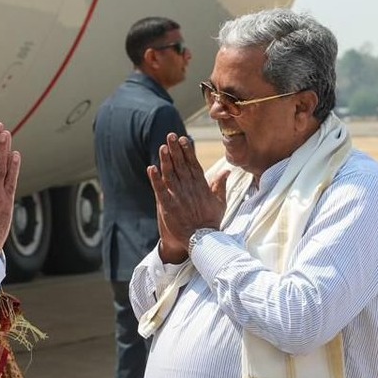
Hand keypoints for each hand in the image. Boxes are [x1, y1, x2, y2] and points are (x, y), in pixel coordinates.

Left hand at [148, 133, 226, 259]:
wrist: (203, 241)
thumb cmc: (211, 222)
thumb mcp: (220, 202)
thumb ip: (220, 185)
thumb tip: (226, 171)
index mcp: (201, 186)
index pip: (193, 164)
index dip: (187, 151)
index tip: (182, 139)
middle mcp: (189, 188)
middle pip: (181, 165)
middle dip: (175, 150)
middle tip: (170, 135)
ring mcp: (179, 196)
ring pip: (170, 174)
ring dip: (166, 160)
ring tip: (162, 147)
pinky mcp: (168, 206)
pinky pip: (161, 190)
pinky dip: (155, 179)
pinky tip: (151, 168)